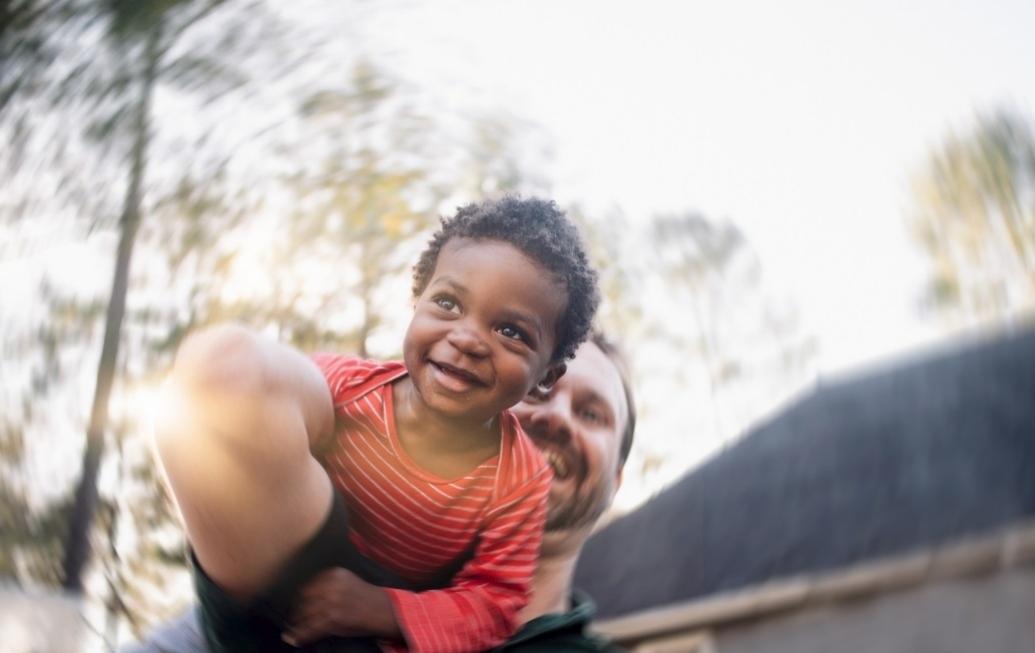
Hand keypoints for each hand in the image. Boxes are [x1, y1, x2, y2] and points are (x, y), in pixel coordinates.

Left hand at [282, 567, 400, 646]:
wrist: (384, 610)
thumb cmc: (367, 598)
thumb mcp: (348, 583)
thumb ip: (329, 585)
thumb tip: (308, 597)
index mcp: (335, 574)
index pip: (310, 586)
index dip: (302, 598)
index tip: (298, 604)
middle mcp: (331, 586)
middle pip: (305, 599)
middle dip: (298, 611)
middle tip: (293, 619)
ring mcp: (331, 602)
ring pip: (305, 614)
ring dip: (297, 624)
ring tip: (292, 630)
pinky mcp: (332, 618)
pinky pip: (311, 628)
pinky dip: (301, 635)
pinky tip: (294, 638)